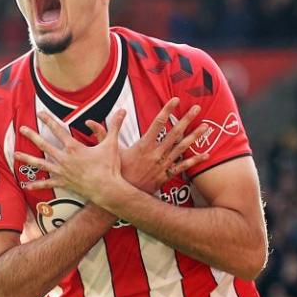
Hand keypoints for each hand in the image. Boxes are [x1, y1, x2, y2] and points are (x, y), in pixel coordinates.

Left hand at [15, 110, 126, 203]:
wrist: (107, 188)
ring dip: (27, 158)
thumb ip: (115, 126)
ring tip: (15, 155)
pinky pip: (48, 183)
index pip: (58, 130)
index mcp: (73, 147)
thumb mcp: (112, 144)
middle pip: (44, 145)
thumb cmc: (109, 166)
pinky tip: (27, 185)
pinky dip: (37, 184)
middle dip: (32, 136)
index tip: (40, 113)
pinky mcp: (64, 183)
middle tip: (22, 129)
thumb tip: (123, 111)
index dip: (49, 120)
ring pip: (41, 164)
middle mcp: (64, 159)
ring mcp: (62, 172)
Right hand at [87, 98, 208, 193]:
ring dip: (195, 136)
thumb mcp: (108, 152)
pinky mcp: (166, 175)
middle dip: (186, 119)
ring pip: (182, 148)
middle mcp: (156, 154)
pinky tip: (207, 154)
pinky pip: (183, 166)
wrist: (122, 197)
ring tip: (206, 126)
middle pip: (175, 133)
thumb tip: (88, 122)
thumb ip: (102, 134)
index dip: (167, 110)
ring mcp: (163, 165)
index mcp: (143, 145)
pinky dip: (195, 160)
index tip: (175, 99)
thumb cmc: (115, 173)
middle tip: (197, 108)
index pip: (158, 123)